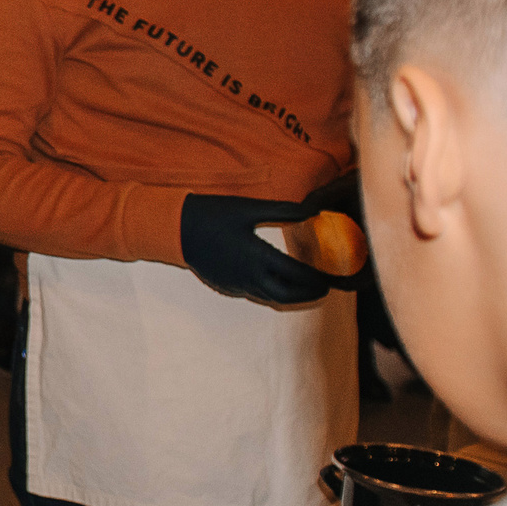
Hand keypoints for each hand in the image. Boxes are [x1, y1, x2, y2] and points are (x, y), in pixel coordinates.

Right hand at [179, 194, 337, 304]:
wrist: (176, 229)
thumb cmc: (213, 214)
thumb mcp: (250, 207)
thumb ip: (284, 211)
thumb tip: (313, 211)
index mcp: (257, 257)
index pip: (296, 274)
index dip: (316, 278)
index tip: (330, 277)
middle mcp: (249, 276)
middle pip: (286, 295)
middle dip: (308, 294)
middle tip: (324, 288)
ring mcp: (236, 284)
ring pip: (271, 297)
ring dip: (291, 294)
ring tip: (305, 287)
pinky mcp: (226, 286)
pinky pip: (255, 293)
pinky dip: (272, 291)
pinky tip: (276, 281)